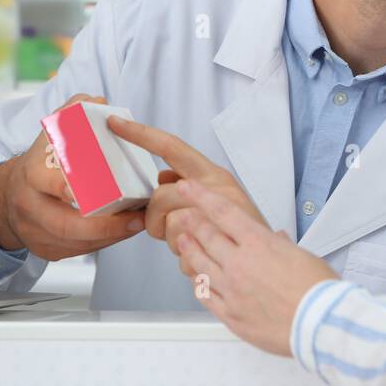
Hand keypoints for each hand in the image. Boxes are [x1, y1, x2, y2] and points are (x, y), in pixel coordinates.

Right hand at [0, 93, 146, 260]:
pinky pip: (80, 251)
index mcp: (31, 175)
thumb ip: (72, 113)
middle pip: (66, 225)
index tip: (92, 193)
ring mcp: (36, 232)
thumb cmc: (39, 164)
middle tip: (137, 218)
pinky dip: (104, 242)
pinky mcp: (47, 250)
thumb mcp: (50, 133)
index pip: (49, 183)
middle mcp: (30, 207)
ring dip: (112, 235)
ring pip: (77, 243)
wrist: (7, 198)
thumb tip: (96, 101)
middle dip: (105, 226)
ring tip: (139, 222)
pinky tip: (124, 231)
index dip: (68, 189)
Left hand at [105, 114, 267, 261]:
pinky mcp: (216, 245)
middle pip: (161, 195)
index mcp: (214, 175)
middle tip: (168, 230)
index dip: (140, 134)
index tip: (115, 124)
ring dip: (172, 241)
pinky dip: (186, 260)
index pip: (171, 147)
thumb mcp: (219, 196)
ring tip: (193, 243)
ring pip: (168, 225)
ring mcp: (218, 218)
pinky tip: (202, 257)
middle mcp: (217, 190)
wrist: (271, 261)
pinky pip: (180, 252)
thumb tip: (162, 177)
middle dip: (155, 218)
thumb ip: (188, 184)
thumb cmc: (242, 229)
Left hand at [169, 178, 339, 356]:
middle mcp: (240, 264)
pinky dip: (199, 284)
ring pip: (200, 265)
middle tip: (182, 216)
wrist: (318, 323)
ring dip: (190, 250)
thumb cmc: (317, 290)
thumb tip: (277, 241)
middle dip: (191, 223)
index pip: (223, 212)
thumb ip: (282, 246)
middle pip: (207, 237)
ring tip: (183, 242)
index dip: (201, 196)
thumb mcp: (303, 256)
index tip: (189, 188)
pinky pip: (205, 295)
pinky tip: (197, 279)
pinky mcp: (230, 314)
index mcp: (259, 244)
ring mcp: (231, 290)